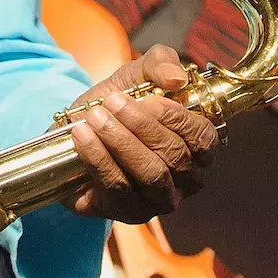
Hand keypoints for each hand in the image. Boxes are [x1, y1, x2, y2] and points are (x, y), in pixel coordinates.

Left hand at [66, 44, 218, 222]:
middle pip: (173, 156)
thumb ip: (160, 64)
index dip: (176, 118)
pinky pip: (117, 187)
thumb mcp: (136, 76)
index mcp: (198, 148)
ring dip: (120, 141)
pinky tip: (81, 137)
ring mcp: (158, 201)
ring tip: (95, 117)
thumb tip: (177, 78)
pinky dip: (98, 158)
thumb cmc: (115, 105)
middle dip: (140, 126)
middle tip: (112, 102)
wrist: (74, 130)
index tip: (146, 98)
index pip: (202, 138)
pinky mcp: (128, 213)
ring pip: (149, 174)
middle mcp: (186, 180)